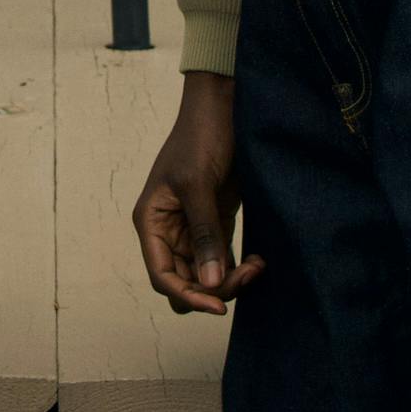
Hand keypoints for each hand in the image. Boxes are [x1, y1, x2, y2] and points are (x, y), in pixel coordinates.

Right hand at [132, 75, 265, 316]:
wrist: (224, 106)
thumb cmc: (201, 137)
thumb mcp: (198, 184)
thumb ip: (205, 235)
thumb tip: (211, 284)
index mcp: (152, 222)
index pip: (162, 276)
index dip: (188, 295)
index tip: (218, 305)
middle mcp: (169, 230)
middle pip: (186, 281)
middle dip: (213, 288)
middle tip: (246, 276)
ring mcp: (193, 227)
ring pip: (206, 274)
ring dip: (230, 279)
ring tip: (257, 266)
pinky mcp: (218, 221)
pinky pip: (223, 258)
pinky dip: (238, 267)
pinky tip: (258, 262)